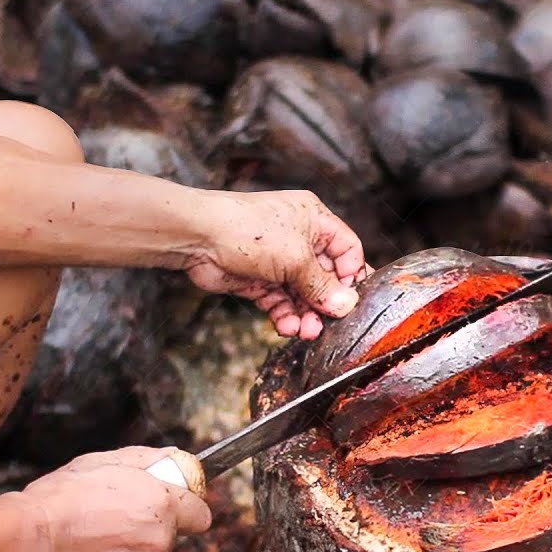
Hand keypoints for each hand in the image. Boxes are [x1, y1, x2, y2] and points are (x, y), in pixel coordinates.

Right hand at [14, 446, 211, 551]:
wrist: (30, 541)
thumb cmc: (62, 498)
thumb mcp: (105, 461)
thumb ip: (147, 460)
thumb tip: (173, 458)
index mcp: (161, 505)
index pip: (200, 514)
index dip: (187, 508)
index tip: (175, 505)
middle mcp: (158, 541)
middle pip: (169, 536)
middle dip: (150, 526)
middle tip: (115, 515)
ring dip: (131, 548)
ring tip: (95, 535)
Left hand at [186, 189, 370, 338]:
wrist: (198, 238)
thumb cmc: (247, 231)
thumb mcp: (296, 258)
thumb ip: (322, 285)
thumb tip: (347, 305)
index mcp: (314, 220)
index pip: (347, 249)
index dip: (352, 275)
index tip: (353, 301)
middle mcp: (299, 239)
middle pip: (325, 277)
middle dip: (326, 302)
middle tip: (329, 324)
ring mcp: (278, 261)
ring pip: (302, 294)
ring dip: (306, 315)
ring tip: (307, 332)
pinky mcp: (260, 281)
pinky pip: (280, 303)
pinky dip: (285, 317)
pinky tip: (287, 328)